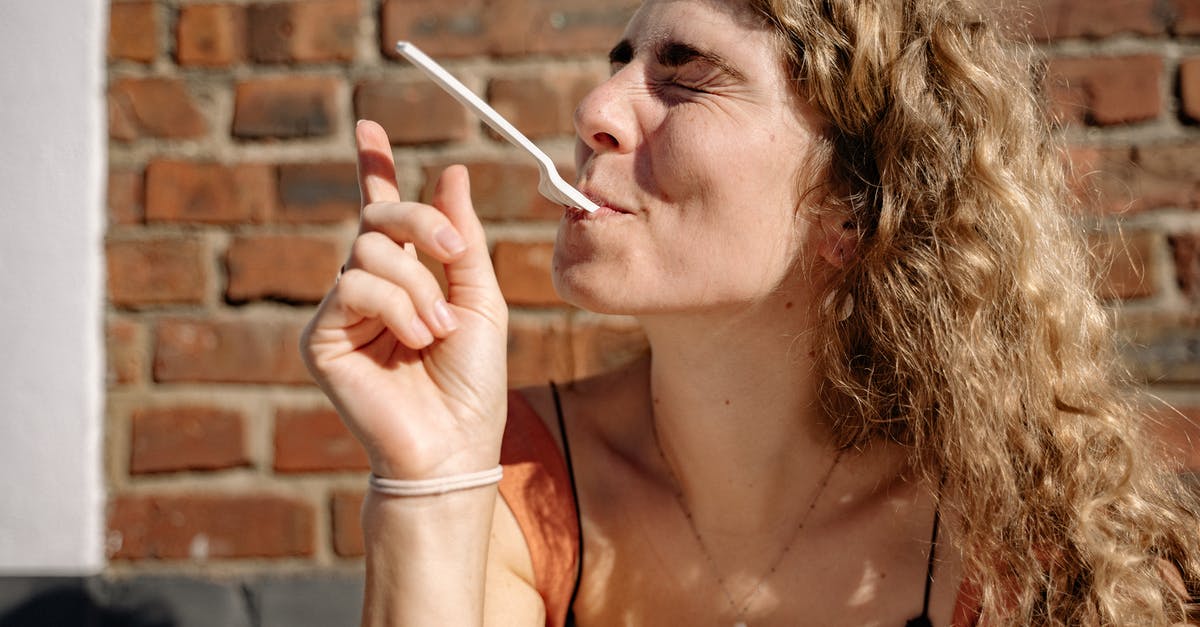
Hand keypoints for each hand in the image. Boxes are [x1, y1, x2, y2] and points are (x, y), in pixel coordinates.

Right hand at [300, 120, 508, 479]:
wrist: (454, 443)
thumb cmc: (472, 380)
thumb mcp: (481, 298)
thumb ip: (463, 237)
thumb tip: (452, 173)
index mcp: (407, 278)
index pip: (382, 213)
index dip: (374, 169)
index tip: (369, 128)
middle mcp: (369, 289)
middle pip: (377, 219)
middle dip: (422, 224)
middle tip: (455, 255)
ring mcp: (341, 313)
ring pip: (368, 252)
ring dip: (418, 287)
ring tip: (437, 330)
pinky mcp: (319, 338)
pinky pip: (353, 286)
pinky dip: (395, 307)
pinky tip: (414, 340)